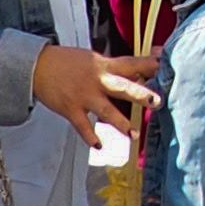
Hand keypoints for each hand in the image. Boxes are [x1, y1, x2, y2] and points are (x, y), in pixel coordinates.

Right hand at [32, 43, 156, 144]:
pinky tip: (99, 146)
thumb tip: (138, 76)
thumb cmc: (68, 62)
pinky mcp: (70, 109)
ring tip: (134, 135)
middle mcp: (97, 80)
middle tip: (157, 102)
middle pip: (122, 87)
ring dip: (120, 123)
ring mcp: (84, 96)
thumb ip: (114, 69)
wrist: (39, 66)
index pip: (132, 64)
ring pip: (106, 111)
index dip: (149, 66)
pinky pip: (83, 126)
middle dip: (140, 94)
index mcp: (105, 65)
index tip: (166, 68)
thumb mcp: (93, 60)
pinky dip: (91, 137)